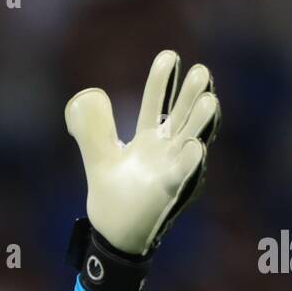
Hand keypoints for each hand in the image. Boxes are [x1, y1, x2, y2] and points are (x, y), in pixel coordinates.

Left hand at [65, 49, 219, 256]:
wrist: (113, 234)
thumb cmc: (113, 197)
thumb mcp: (99, 158)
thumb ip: (92, 130)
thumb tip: (82, 100)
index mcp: (149, 140)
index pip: (156, 104)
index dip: (162, 82)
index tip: (169, 56)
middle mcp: (166, 151)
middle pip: (183, 117)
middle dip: (192, 96)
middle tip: (201, 71)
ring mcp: (172, 171)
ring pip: (192, 142)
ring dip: (201, 123)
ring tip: (209, 101)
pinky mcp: (171, 193)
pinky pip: (184, 176)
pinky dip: (190, 162)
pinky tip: (196, 147)